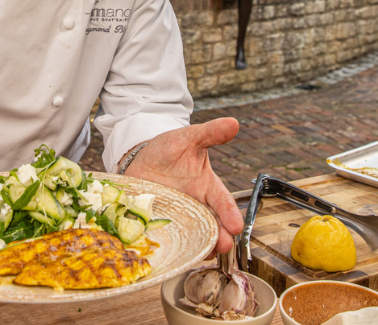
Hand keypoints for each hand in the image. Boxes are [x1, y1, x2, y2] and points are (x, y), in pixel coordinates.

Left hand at [124, 117, 242, 253]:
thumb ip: (210, 133)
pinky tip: (172, 252)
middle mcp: (195, 205)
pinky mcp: (159, 222)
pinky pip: (167, 237)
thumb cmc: (169, 148)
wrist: (141, 157)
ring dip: (199, 245)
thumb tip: (233, 123)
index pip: (222, 202)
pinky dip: (171, 245)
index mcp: (206, 186)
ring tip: (202, 253)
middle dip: (219, 237)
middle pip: (211, 225)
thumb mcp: (188, 138)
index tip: (236, 226)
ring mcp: (177, 216)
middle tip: (224, 246)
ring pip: (193, 236)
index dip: (230, 214)